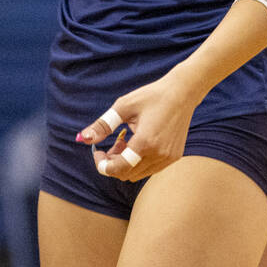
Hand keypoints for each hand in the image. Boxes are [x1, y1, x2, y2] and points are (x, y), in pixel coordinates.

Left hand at [75, 72, 201, 182]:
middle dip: (113, 162)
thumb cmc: (152, 96)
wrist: (183, 92)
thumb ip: (103, 125)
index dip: (102, 165)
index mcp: (145, 143)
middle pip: (126, 174)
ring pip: (138, 174)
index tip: (97, 152)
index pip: (117, 169)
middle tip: (114, 142)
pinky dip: (139, 162)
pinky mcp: (174, 157)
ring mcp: (168, 158)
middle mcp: (158, 154)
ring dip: (126, 163)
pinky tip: (140, 143)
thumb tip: (83, 138)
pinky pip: (150, 169)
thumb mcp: (124, 107)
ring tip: (126, 141)